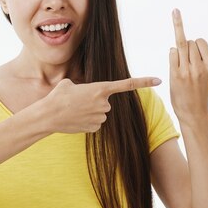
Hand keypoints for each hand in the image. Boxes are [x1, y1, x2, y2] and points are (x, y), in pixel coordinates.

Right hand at [42, 76, 161, 133]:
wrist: (49, 115)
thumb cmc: (58, 96)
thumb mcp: (70, 83)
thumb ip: (84, 86)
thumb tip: (85, 93)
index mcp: (100, 88)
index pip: (126, 84)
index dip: (144, 81)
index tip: (158, 80)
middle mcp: (104, 103)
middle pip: (106, 101)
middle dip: (94, 101)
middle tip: (77, 101)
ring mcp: (100, 117)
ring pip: (100, 113)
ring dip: (90, 111)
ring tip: (74, 109)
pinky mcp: (95, 127)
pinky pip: (95, 122)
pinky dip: (87, 120)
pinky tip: (75, 119)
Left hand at [169, 8, 207, 119]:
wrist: (193, 112)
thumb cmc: (199, 91)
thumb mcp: (207, 73)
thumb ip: (200, 58)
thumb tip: (183, 40)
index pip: (200, 42)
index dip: (196, 45)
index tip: (194, 53)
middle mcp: (201, 67)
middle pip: (190, 42)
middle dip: (187, 47)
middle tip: (187, 62)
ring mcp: (188, 70)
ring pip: (181, 45)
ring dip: (179, 49)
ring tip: (181, 63)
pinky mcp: (176, 74)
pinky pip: (172, 53)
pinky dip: (172, 53)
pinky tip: (174, 61)